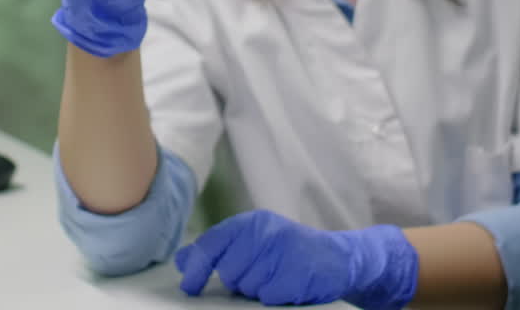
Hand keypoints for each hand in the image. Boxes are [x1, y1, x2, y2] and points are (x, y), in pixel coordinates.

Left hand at [174, 209, 417, 308]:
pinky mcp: (298, 272)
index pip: (212, 244)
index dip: (196, 268)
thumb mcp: (252, 242)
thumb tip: (181, 260)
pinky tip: (288, 285)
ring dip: (258, 290)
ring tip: (277, 278)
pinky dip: (275, 296)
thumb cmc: (288, 252)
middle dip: (240, 281)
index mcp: (250, 223)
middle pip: (229, 271)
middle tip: (260, 274)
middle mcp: (265, 231)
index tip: (189, 287)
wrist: (338, 258)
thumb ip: (218, 249)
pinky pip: (269, 296)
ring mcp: (283, 251)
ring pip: (249, 286)